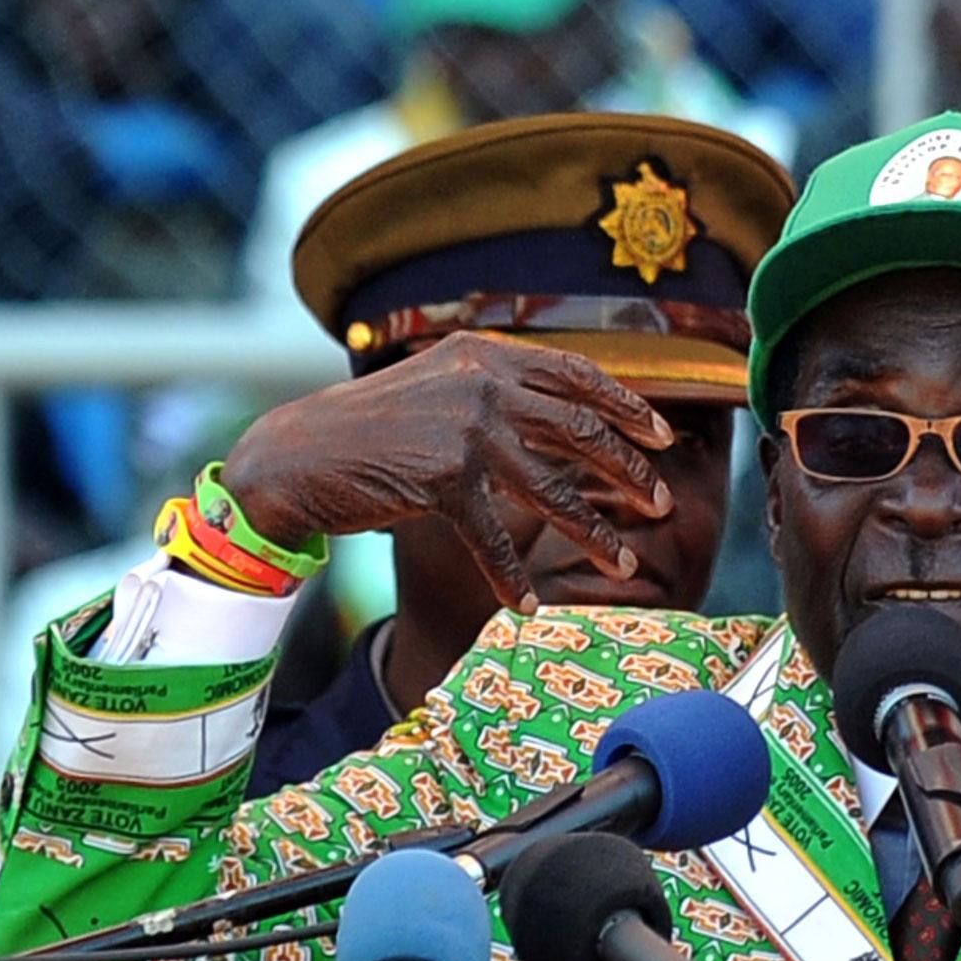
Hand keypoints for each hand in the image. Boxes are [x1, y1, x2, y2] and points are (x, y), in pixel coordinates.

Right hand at [220, 333, 675, 612]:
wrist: (297, 456)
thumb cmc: (370, 430)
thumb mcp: (437, 389)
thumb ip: (494, 392)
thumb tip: (565, 419)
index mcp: (485, 355)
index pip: (577, 374)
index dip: (627, 406)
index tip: (664, 437)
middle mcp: (482, 384)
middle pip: (581, 431)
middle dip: (630, 471)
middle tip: (660, 503)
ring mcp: (465, 431)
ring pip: (555, 491)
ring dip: (595, 534)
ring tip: (625, 564)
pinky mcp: (443, 480)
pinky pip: (496, 539)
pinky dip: (512, 578)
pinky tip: (528, 604)